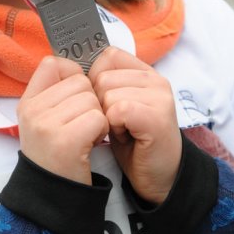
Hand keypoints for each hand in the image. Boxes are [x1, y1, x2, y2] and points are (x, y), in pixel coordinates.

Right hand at [18, 56, 109, 184]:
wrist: (53, 195)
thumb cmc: (57, 154)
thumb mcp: (45, 121)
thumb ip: (57, 94)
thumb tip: (81, 67)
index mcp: (27, 102)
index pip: (52, 64)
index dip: (72, 75)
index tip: (77, 96)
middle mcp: (32, 110)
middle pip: (80, 82)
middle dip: (90, 102)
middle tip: (81, 125)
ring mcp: (46, 125)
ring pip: (92, 99)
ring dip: (97, 118)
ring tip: (85, 136)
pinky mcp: (65, 140)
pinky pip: (98, 118)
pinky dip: (101, 131)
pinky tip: (90, 144)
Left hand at [88, 47, 181, 205]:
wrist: (159, 176)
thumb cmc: (135, 142)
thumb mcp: (117, 106)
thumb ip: (106, 85)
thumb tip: (74, 69)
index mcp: (146, 73)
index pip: (108, 56)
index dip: (96, 80)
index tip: (106, 105)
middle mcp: (156, 80)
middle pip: (102, 77)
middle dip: (100, 104)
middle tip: (117, 124)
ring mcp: (159, 98)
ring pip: (107, 94)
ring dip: (107, 118)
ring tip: (123, 131)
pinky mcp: (156, 117)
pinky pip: (117, 110)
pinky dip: (114, 127)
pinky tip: (125, 137)